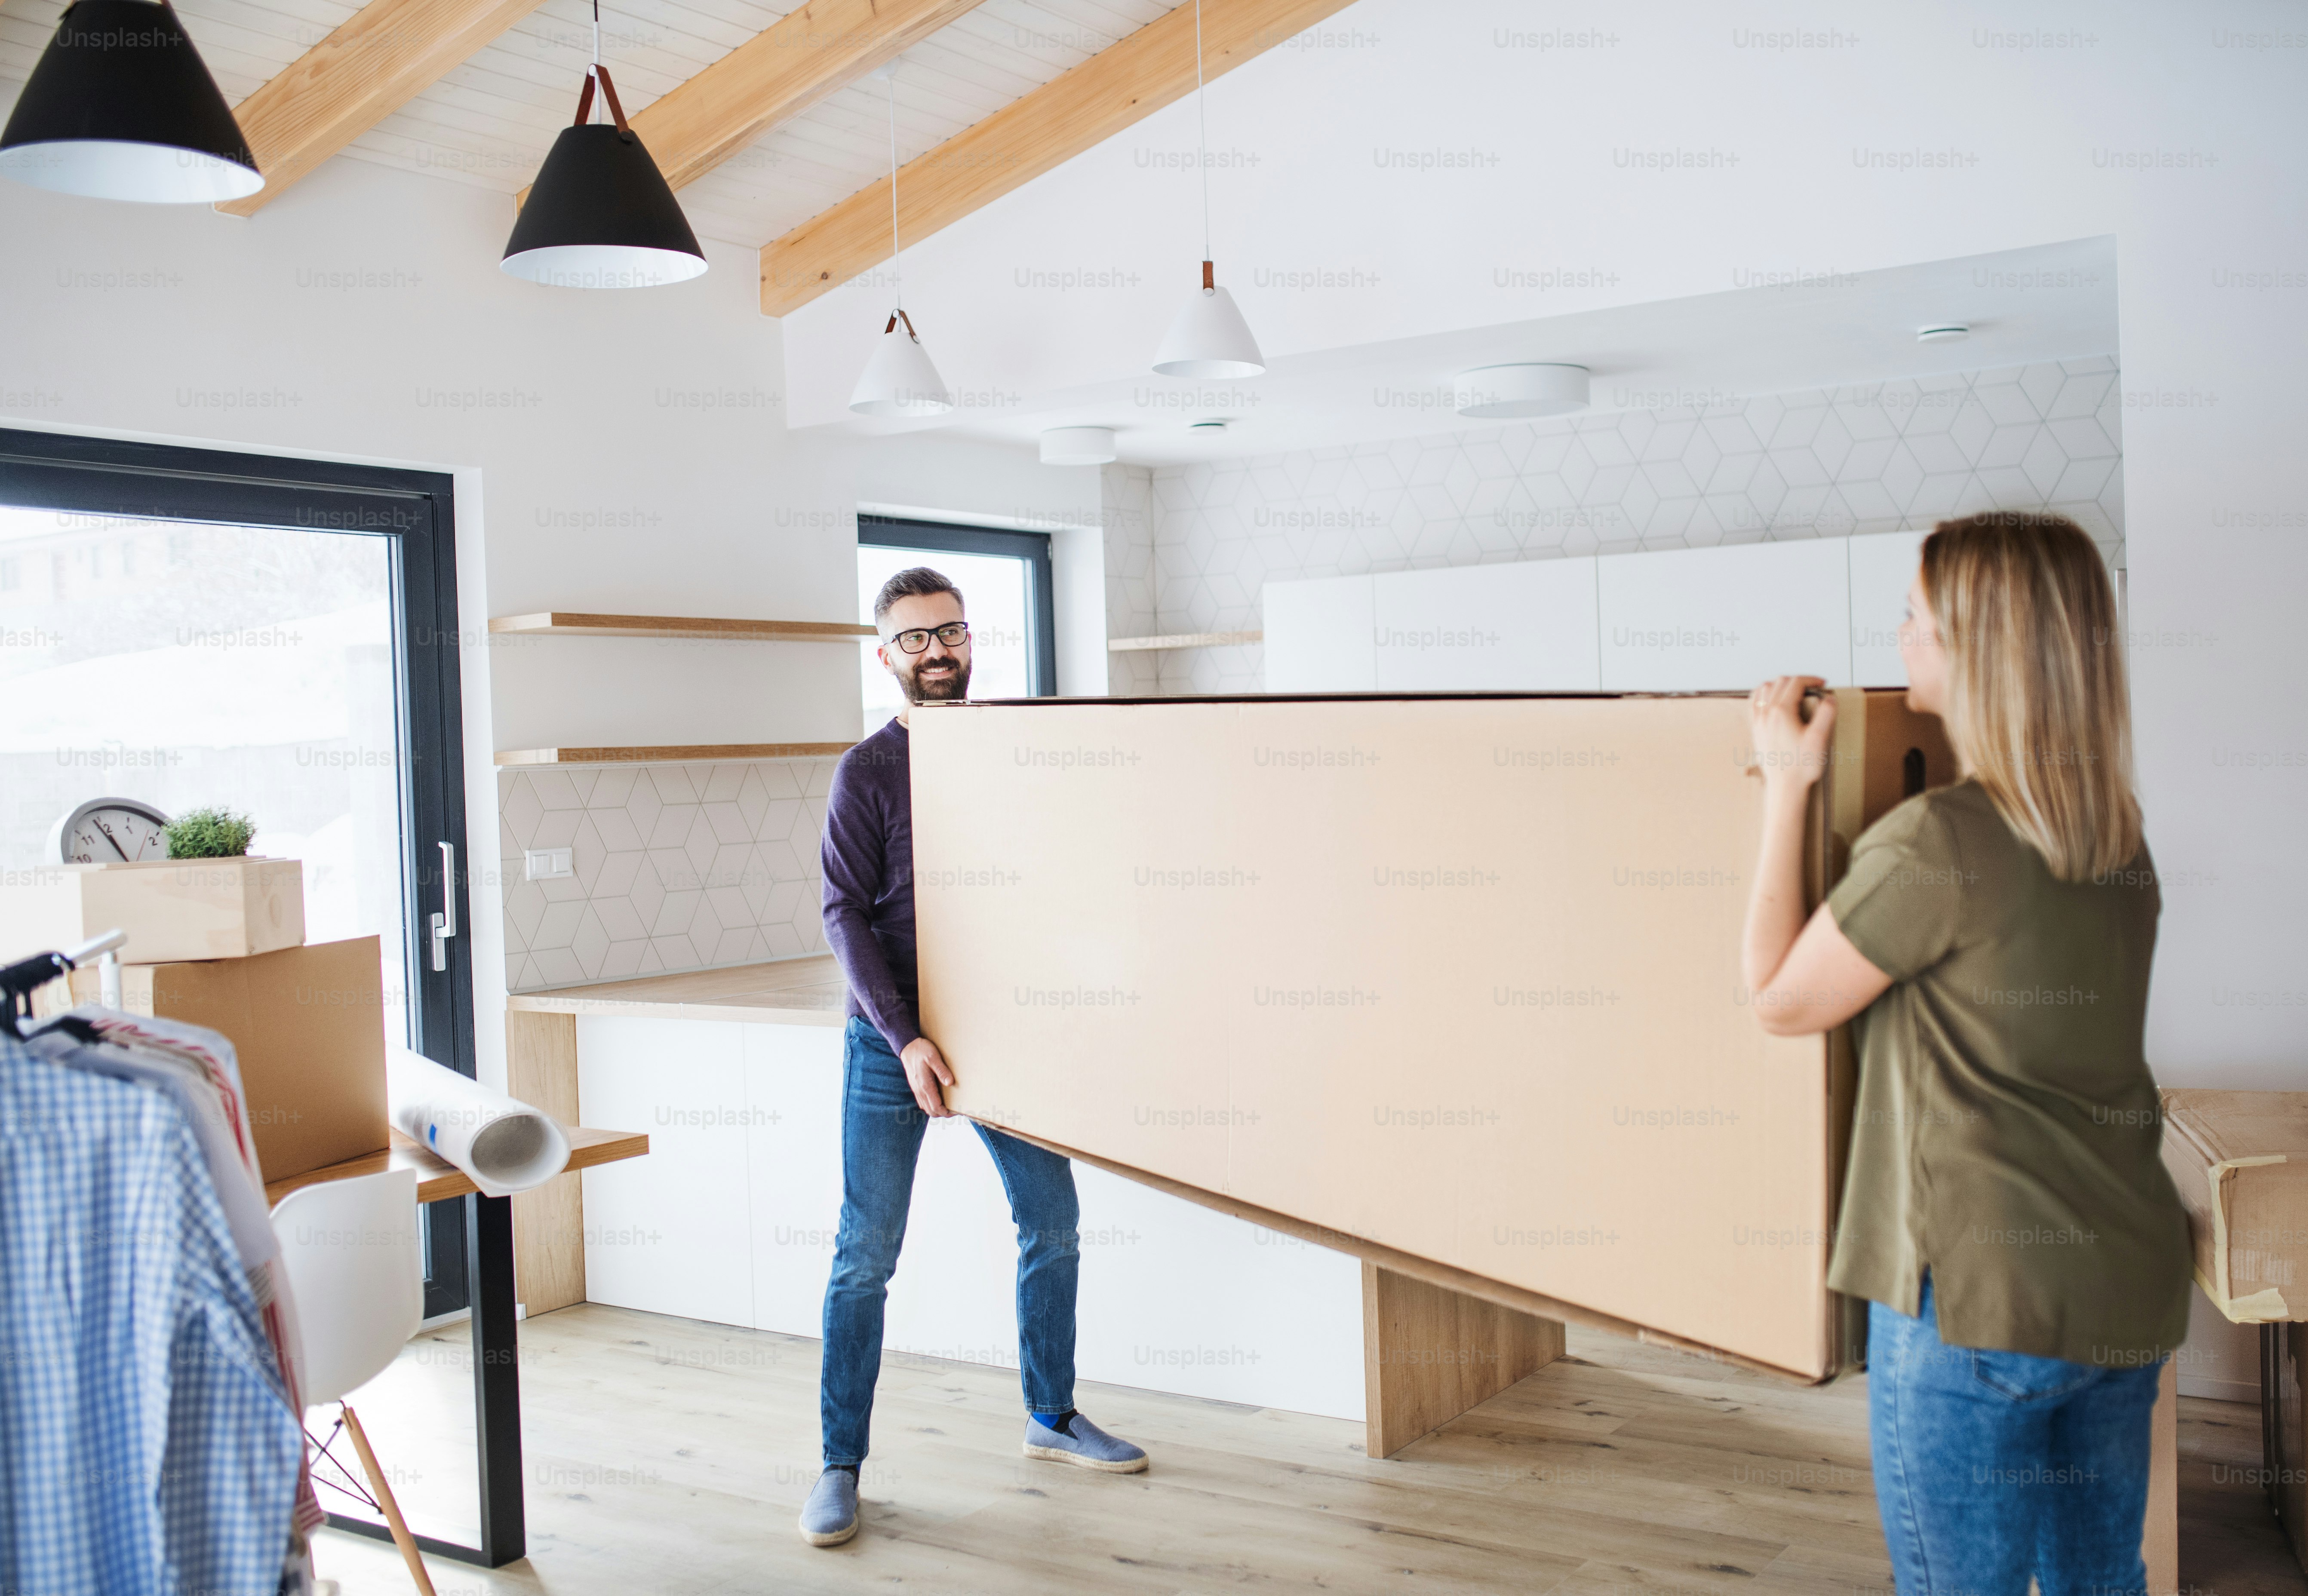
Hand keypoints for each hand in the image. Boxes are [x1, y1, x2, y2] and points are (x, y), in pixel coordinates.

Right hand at [899, 1036, 955, 1117]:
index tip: (956, 1110)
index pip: (936, 1107)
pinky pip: (923, 1102)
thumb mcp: (933, 1057)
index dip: (947, 1112)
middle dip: (943, 1113)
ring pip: (926, 1108)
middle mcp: (920, 1090)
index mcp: (925, 1085)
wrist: (907, 1046)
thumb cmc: (921, 1050)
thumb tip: (950, 1083)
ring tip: (948, 1105)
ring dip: (937, 1110)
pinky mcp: (915, 1087)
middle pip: (931, 1111)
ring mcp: (916, 1090)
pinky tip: (938, 1099)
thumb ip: (942, 1070)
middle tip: (955, 1109)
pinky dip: (931, 1105)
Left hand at [1749, 676, 1835, 795]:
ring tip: (1795, 691)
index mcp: (1782, 712)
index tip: (1822, 684)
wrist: (1785, 786)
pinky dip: (1763, 694)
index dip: (1811, 679)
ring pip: (1765, 688)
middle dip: (1798, 680)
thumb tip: (1829, 698)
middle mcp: (1766, 713)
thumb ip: (1826, 714)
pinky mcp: (1755, 729)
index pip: (1796, 682)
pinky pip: (1753, 702)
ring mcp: (1758, 721)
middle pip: (1780, 682)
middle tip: (1813, 688)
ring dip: (1780, 684)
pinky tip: (1772, 699)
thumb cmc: (1801, 766)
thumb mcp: (1819, 738)